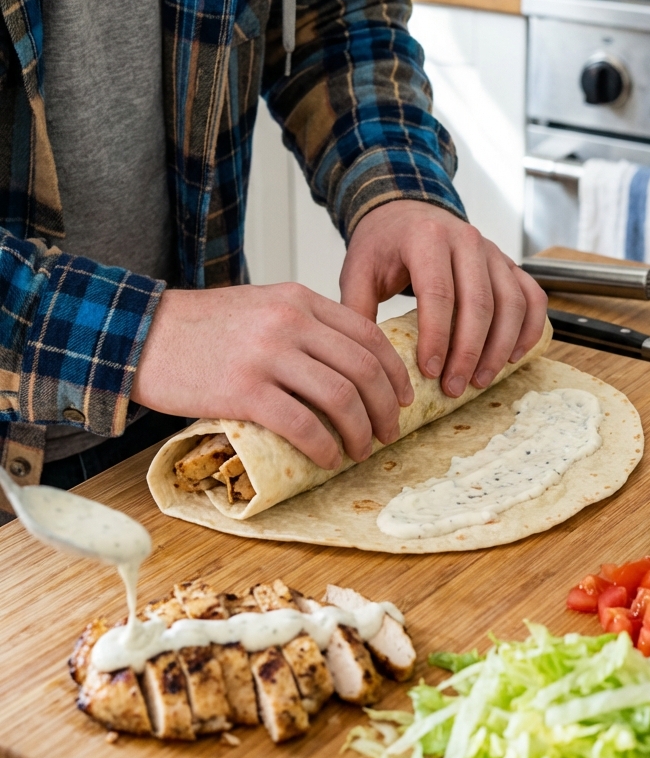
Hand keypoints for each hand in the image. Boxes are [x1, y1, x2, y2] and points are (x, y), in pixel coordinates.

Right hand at [131, 283, 413, 469]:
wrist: (140, 335)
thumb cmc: (201, 328)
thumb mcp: (261, 306)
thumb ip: (301, 323)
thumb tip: (346, 364)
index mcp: (298, 299)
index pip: (368, 334)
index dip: (393, 371)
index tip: (401, 397)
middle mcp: (290, 322)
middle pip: (363, 367)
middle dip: (386, 407)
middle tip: (389, 432)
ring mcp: (268, 355)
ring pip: (341, 397)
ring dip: (361, 431)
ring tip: (360, 450)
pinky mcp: (244, 390)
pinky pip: (303, 424)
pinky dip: (324, 446)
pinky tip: (328, 458)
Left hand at [340, 201, 547, 398]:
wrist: (405, 212)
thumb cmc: (383, 245)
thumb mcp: (357, 271)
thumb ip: (357, 310)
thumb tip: (364, 359)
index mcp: (427, 238)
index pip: (438, 293)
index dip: (437, 336)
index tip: (430, 371)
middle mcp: (466, 240)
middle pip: (479, 302)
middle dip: (469, 352)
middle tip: (454, 386)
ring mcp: (493, 251)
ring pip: (511, 303)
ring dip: (500, 347)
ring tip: (480, 380)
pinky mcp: (509, 263)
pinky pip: (532, 296)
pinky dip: (529, 328)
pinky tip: (513, 356)